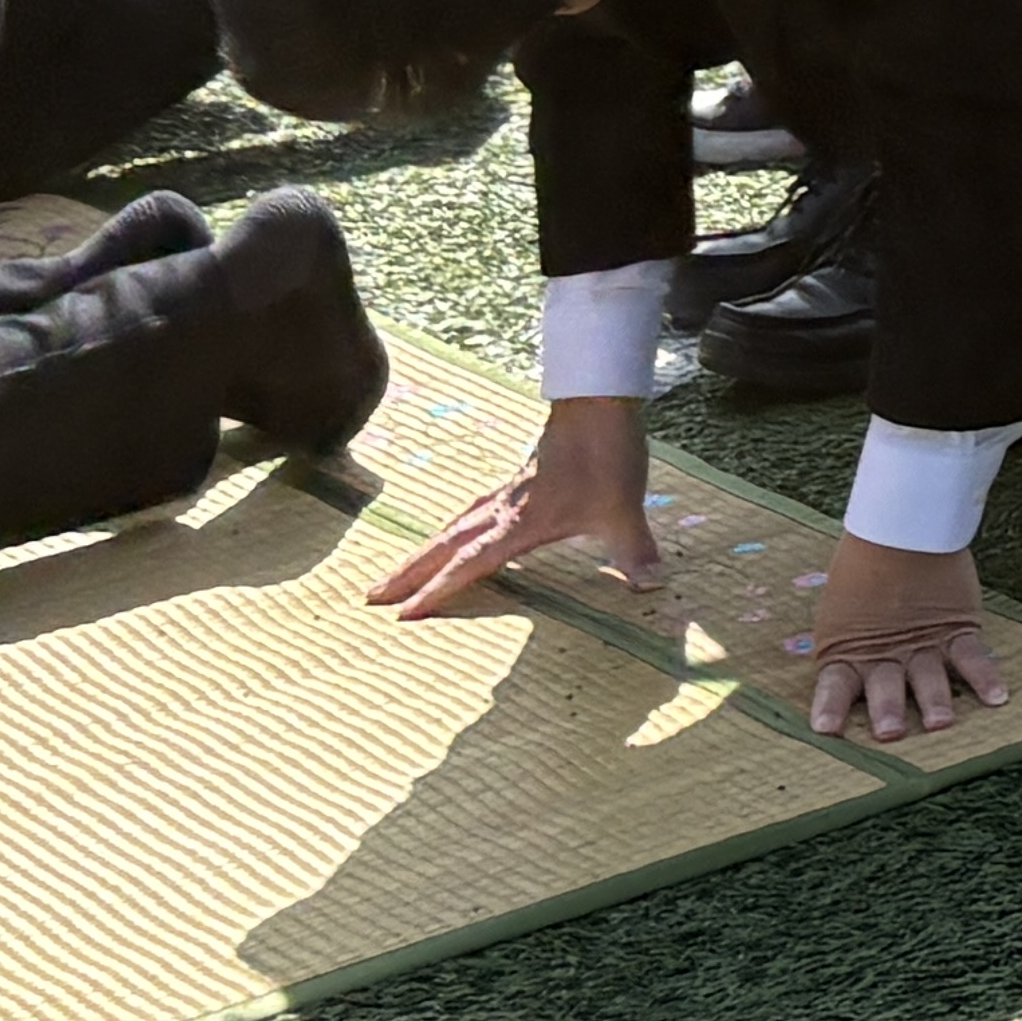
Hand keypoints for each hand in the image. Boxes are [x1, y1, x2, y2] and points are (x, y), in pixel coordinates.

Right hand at [376, 393, 659, 617]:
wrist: (600, 405)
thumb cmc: (607, 456)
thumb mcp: (624, 509)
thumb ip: (634, 549)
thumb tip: (653, 585)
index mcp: (520, 523)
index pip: (470, 563)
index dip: (439, 590)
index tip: (402, 615)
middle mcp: (504, 511)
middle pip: (444, 545)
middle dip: (408, 573)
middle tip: (368, 598)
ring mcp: (507, 494)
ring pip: (452, 527)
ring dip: (421, 552)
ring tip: (393, 574)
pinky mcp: (517, 482)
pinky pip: (470, 512)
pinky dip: (451, 530)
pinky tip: (453, 534)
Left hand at [804, 534, 1010, 741]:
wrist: (904, 524)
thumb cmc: (863, 565)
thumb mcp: (840, 611)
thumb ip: (846, 645)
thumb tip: (839, 672)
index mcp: (850, 648)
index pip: (835, 686)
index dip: (831, 708)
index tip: (826, 730)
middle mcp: (886, 652)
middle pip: (886, 688)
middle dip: (887, 711)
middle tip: (890, 732)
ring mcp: (925, 641)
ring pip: (929, 677)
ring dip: (934, 701)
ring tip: (940, 722)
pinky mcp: (957, 626)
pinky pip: (973, 656)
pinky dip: (986, 677)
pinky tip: (998, 698)